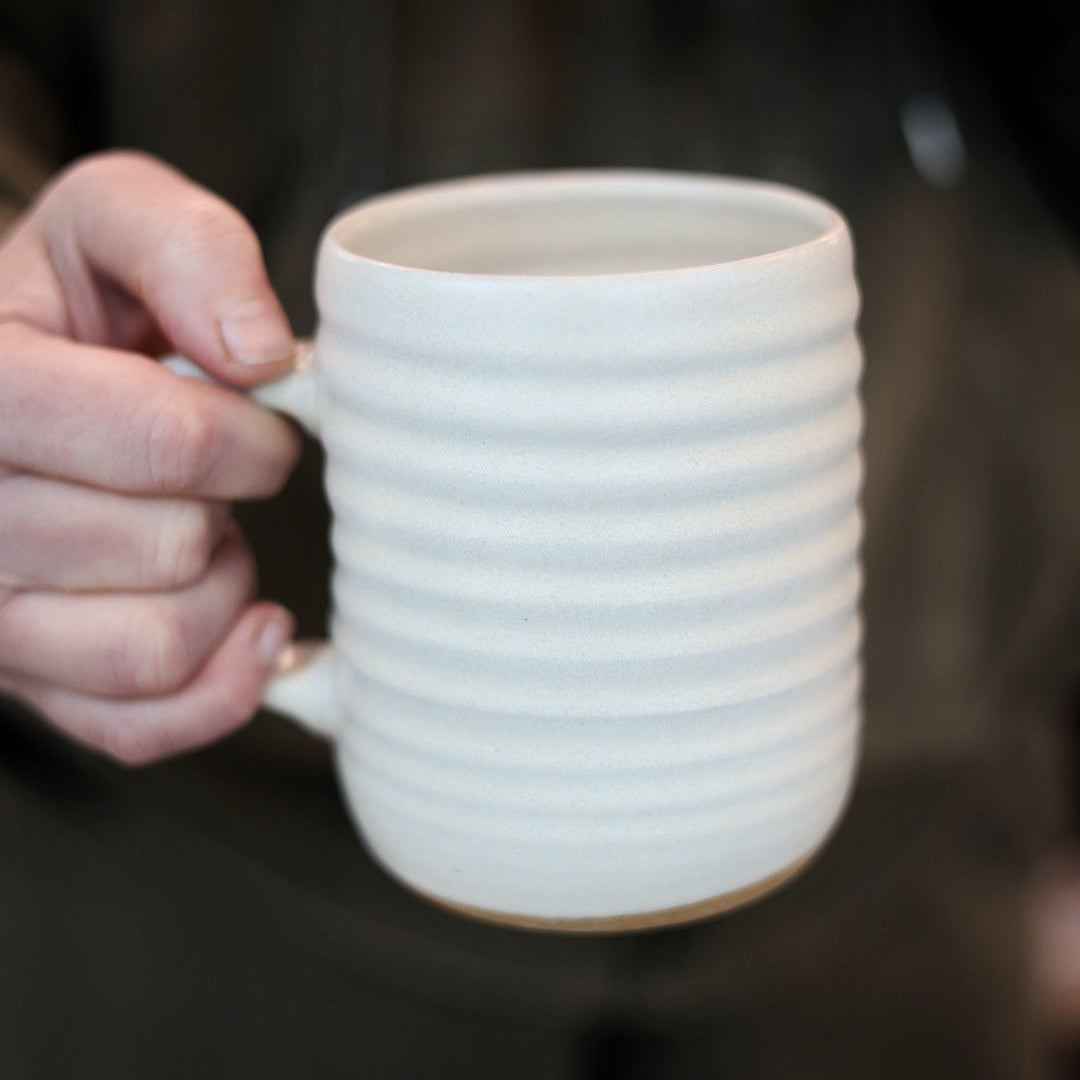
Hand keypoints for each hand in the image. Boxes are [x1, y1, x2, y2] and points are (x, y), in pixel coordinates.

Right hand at [0, 151, 301, 763]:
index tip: (254, 414)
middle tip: (208, 471)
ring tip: (197, 531)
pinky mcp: (28, 683)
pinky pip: (140, 727)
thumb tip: (257, 350)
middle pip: (170, 545)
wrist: (13, 384)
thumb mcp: (110, 224)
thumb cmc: (70, 309)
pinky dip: (218, 686)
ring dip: (217, 586)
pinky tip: (240, 622)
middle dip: (226, 502)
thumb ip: (184, 247)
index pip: (164, 442)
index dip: (247, 434)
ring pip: (155, 648)